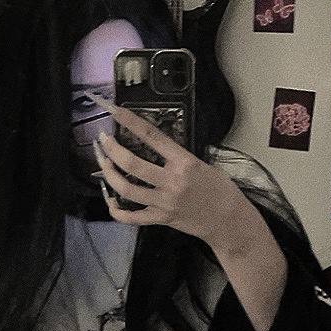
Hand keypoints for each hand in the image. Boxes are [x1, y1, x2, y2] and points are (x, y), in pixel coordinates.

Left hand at [85, 90, 247, 247]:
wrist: (228, 220)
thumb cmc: (219, 189)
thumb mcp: (201, 164)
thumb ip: (176, 156)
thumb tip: (152, 143)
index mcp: (184, 162)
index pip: (152, 137)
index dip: (130, 121)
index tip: (114, 110)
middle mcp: (172, 181)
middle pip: (132, 163)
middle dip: (111, 149)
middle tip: (103, 140)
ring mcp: (164, 202)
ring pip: (126, 188)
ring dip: (109, 174)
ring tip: (103, 163)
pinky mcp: (160, 219)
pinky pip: (131, 217)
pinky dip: (116, 210)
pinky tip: (109, 201)